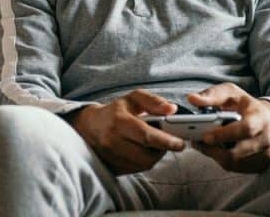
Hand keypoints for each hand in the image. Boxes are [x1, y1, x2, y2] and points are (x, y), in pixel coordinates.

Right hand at [69, 90, 185, 174]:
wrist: (89, 127)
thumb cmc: (115, 112)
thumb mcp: (132, 99)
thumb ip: (153, 101)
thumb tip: (172, 109)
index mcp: (119, 121)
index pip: (146, 135)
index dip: (165, 140)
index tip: (181, 143)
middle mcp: (113, 141)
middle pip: (147, 154)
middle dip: (162, 149)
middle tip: (167, 141)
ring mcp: (112, 157)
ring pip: (144, 164)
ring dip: (154, 156)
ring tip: (153, 144)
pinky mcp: (113, 167)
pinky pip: (137, 169)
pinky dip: (145, 161)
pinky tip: (143, 151)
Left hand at [187, 83, 269, 172]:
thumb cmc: (247, 105)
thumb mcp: (231, 93)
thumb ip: (212, 95)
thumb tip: (192, 99)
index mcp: (260, 118)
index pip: (245, 129)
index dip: (225, 134)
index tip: (205, 136)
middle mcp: (265, 139)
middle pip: (237, 152)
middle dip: (213, 149)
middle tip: (196, 141)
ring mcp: (263, 155)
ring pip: (234, 162)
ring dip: (214, 155)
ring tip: (202, 144)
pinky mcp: (259, 166)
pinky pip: (235, 168)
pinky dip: (221, 159)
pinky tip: (213, 149)